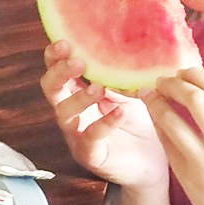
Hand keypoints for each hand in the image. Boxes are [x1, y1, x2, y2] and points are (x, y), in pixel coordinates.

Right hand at [41, 40, 167, 190]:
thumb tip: (113, 56)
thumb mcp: (127, 94)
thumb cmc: (136, 123)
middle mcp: (71, 111)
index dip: (54, 56)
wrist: (152, 161)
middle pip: (51, 89)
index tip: (65, 42)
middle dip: (60, 73)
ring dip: (79, 98)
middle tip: (77, 62)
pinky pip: (90, 137)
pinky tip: (120, 112)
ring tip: (98, 88)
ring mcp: (77, 134)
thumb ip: (116, 78)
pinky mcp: (90, 154)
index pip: (56, 70)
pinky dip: (105, 123)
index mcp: (75, 92)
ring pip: (65, 113)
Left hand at [146, 68, 203, 204]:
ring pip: (170, 119)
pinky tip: (155, 118)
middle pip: (194, 98)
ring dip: (156, 101)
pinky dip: (157, 124)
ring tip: (150, 95)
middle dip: (173, 83)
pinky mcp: (186, 177)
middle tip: (163, 80)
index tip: (184, 71)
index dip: (197, 74)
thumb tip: (200, 88)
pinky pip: (165, 142)